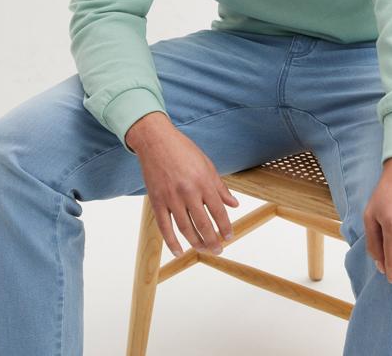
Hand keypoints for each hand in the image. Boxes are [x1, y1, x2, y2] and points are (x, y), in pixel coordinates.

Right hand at [132, 123, 239, 257]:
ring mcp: (171, 197)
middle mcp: (189, 191)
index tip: (230, 237)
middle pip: (203, 224)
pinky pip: (165, 227)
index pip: (218, 211)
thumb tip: (234, 204)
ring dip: (196, 243)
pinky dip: (172, 242)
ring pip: (186, 228)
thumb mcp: (207, 164)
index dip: (225, 227)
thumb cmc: (183, 150)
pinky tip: (179, 251)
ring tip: (204, 250)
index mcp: (204, 181)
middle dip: (213, 241)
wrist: (156, 141)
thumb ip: (220, 187)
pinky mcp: (157, 201)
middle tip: (218, 249)